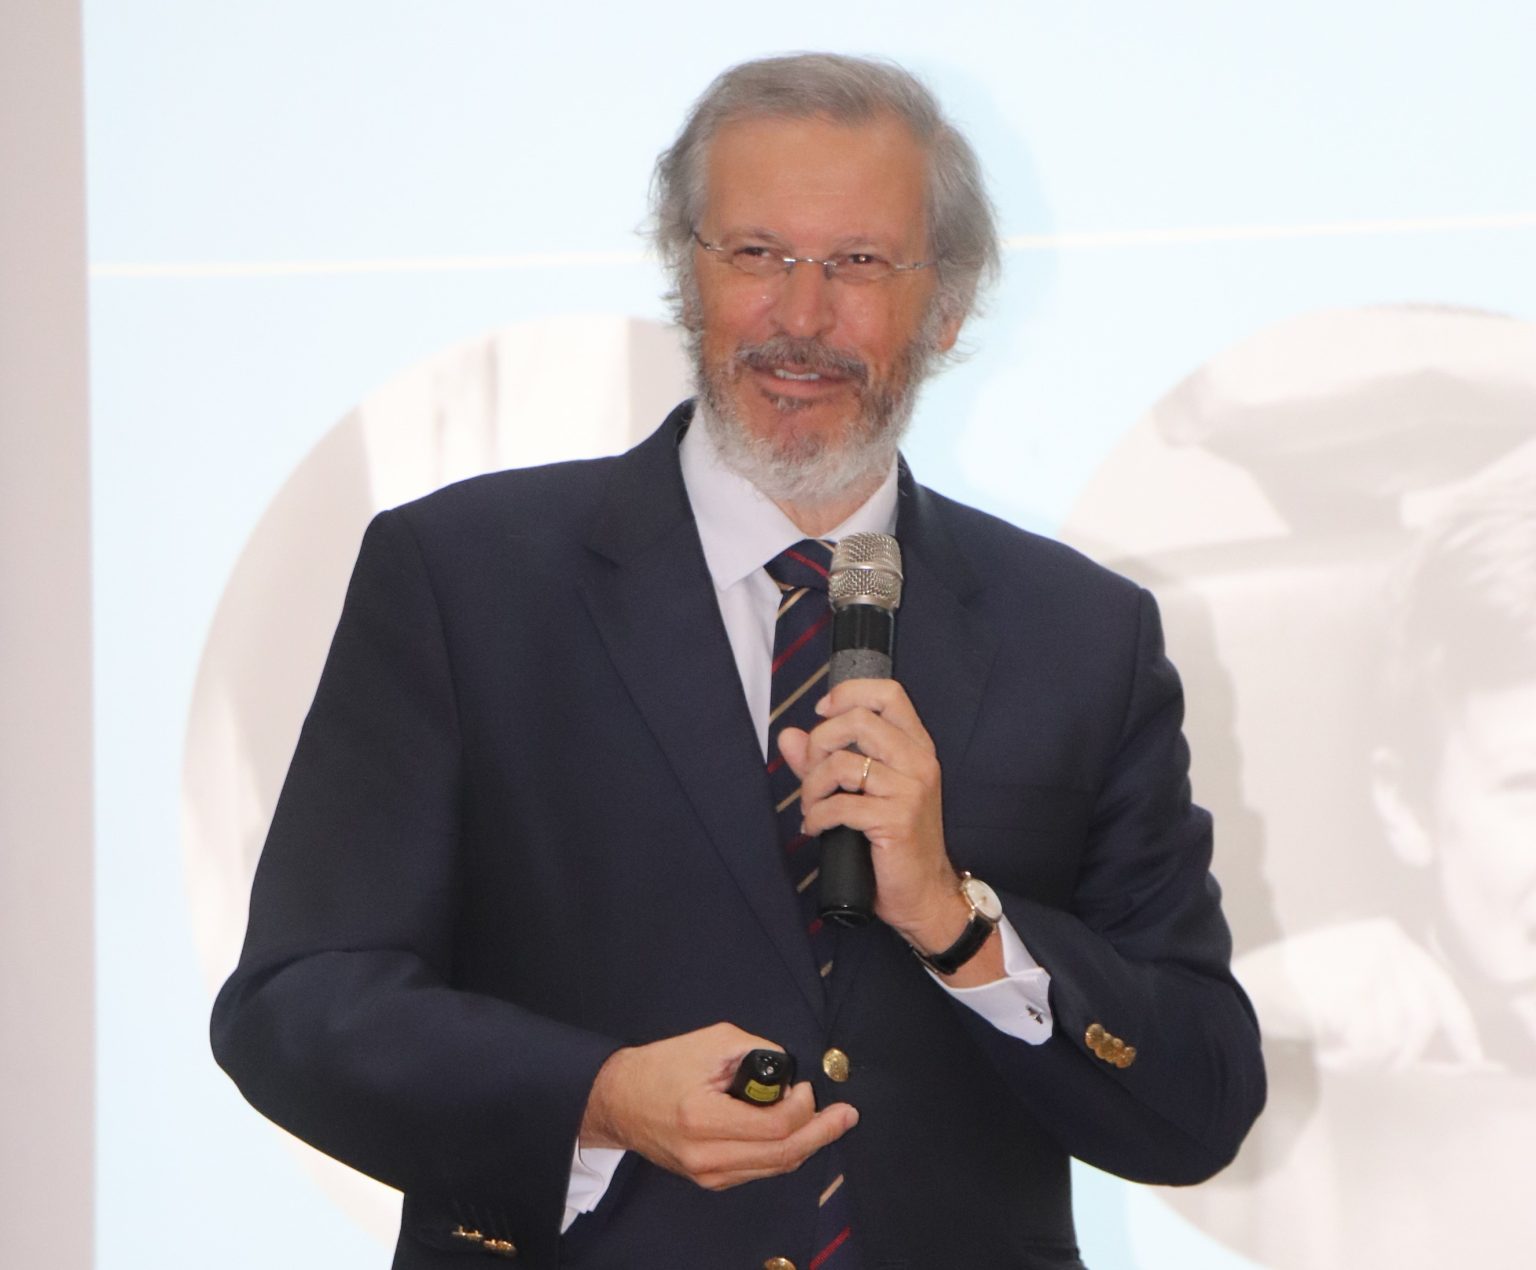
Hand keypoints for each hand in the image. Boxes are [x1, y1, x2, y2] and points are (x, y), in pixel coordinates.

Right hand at [579, 1022, 856, 1189]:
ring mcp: (707, 1175)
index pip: (774, 1127)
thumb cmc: (660, 1066)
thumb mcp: (711, 1042)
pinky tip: (795, 1133)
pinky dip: (782, 1151)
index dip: (803, 1107)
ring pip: (774, 1167)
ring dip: (806, 1144)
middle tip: (846, 1116)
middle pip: (782, 1155)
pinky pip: (758, 1170)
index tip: (806, 1087)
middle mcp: (706, 1156)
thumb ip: (757, 1052)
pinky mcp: (709, 1180)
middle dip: (821, 1133)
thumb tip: (790, 1072)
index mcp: (703, 1119)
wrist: (618, 1100)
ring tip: (828, 1122)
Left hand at [777, 680, 975, 958]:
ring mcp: (911, 790)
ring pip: (842, 764)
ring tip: (812, 807)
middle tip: (812, 772)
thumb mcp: (863, 793)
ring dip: (812, 787)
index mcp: (917, 747)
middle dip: (820, 743)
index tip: (822, 714)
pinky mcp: (896, 820)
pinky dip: (816, 816)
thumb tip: (788, 736)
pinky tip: (816, 827)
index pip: (889, 693)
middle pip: (858, 719)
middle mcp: (919, 762)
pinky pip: (839, 805)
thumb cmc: (894, 841)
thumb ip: (824, 760)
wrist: (924, 892)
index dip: (848, 694)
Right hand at [1233, 917, 1484, 1070]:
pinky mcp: (1353, 994)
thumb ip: (1393, 991)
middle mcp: (1385, 943)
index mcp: (1385, 934)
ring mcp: (1370, 967)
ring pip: (1399, 1040)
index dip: (1460, 1027)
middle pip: (1422, 1021)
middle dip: (1398, 1054)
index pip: (1438, 987)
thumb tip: (1450, 1040)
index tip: (1471, 1057)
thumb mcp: (1347, 972)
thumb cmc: (1286, 989)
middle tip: (1360, 1062)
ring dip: (1367, 1060)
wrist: (1237, 988)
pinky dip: (1348, 1060)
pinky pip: (1371, 1048)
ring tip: (1333, 1051)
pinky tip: (1323, 1050)